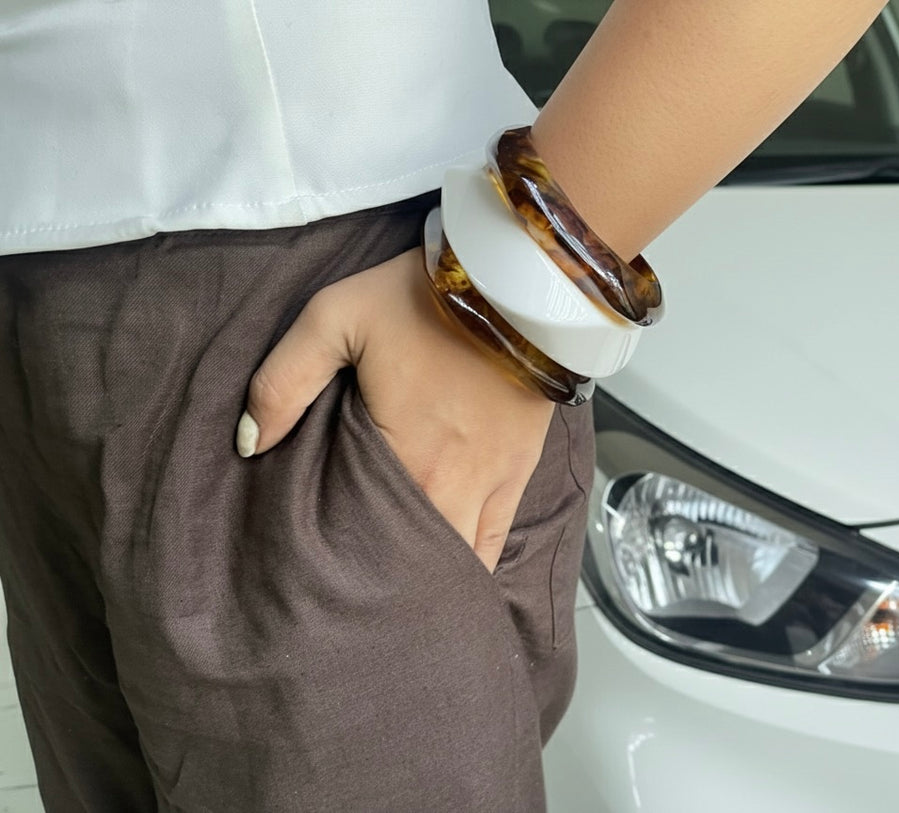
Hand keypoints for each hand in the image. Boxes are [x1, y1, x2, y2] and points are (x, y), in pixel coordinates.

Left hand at [235, 247, 555, 572]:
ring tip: (402, 597)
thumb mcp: (335, 317)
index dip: (348, 575)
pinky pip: (498, 539)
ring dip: (431, 578)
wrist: (516, 282)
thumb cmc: (425, 299)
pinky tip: (457, 577)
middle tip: (359, 604)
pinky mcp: (520, 472)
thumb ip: (285, 380)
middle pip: (420, 565)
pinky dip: (475, 562)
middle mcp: (451, 487)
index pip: (372, 545)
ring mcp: (492, 484)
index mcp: (404, 460)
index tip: (325, 587)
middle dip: (391, 590)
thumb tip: (249, 443)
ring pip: (462, 561)